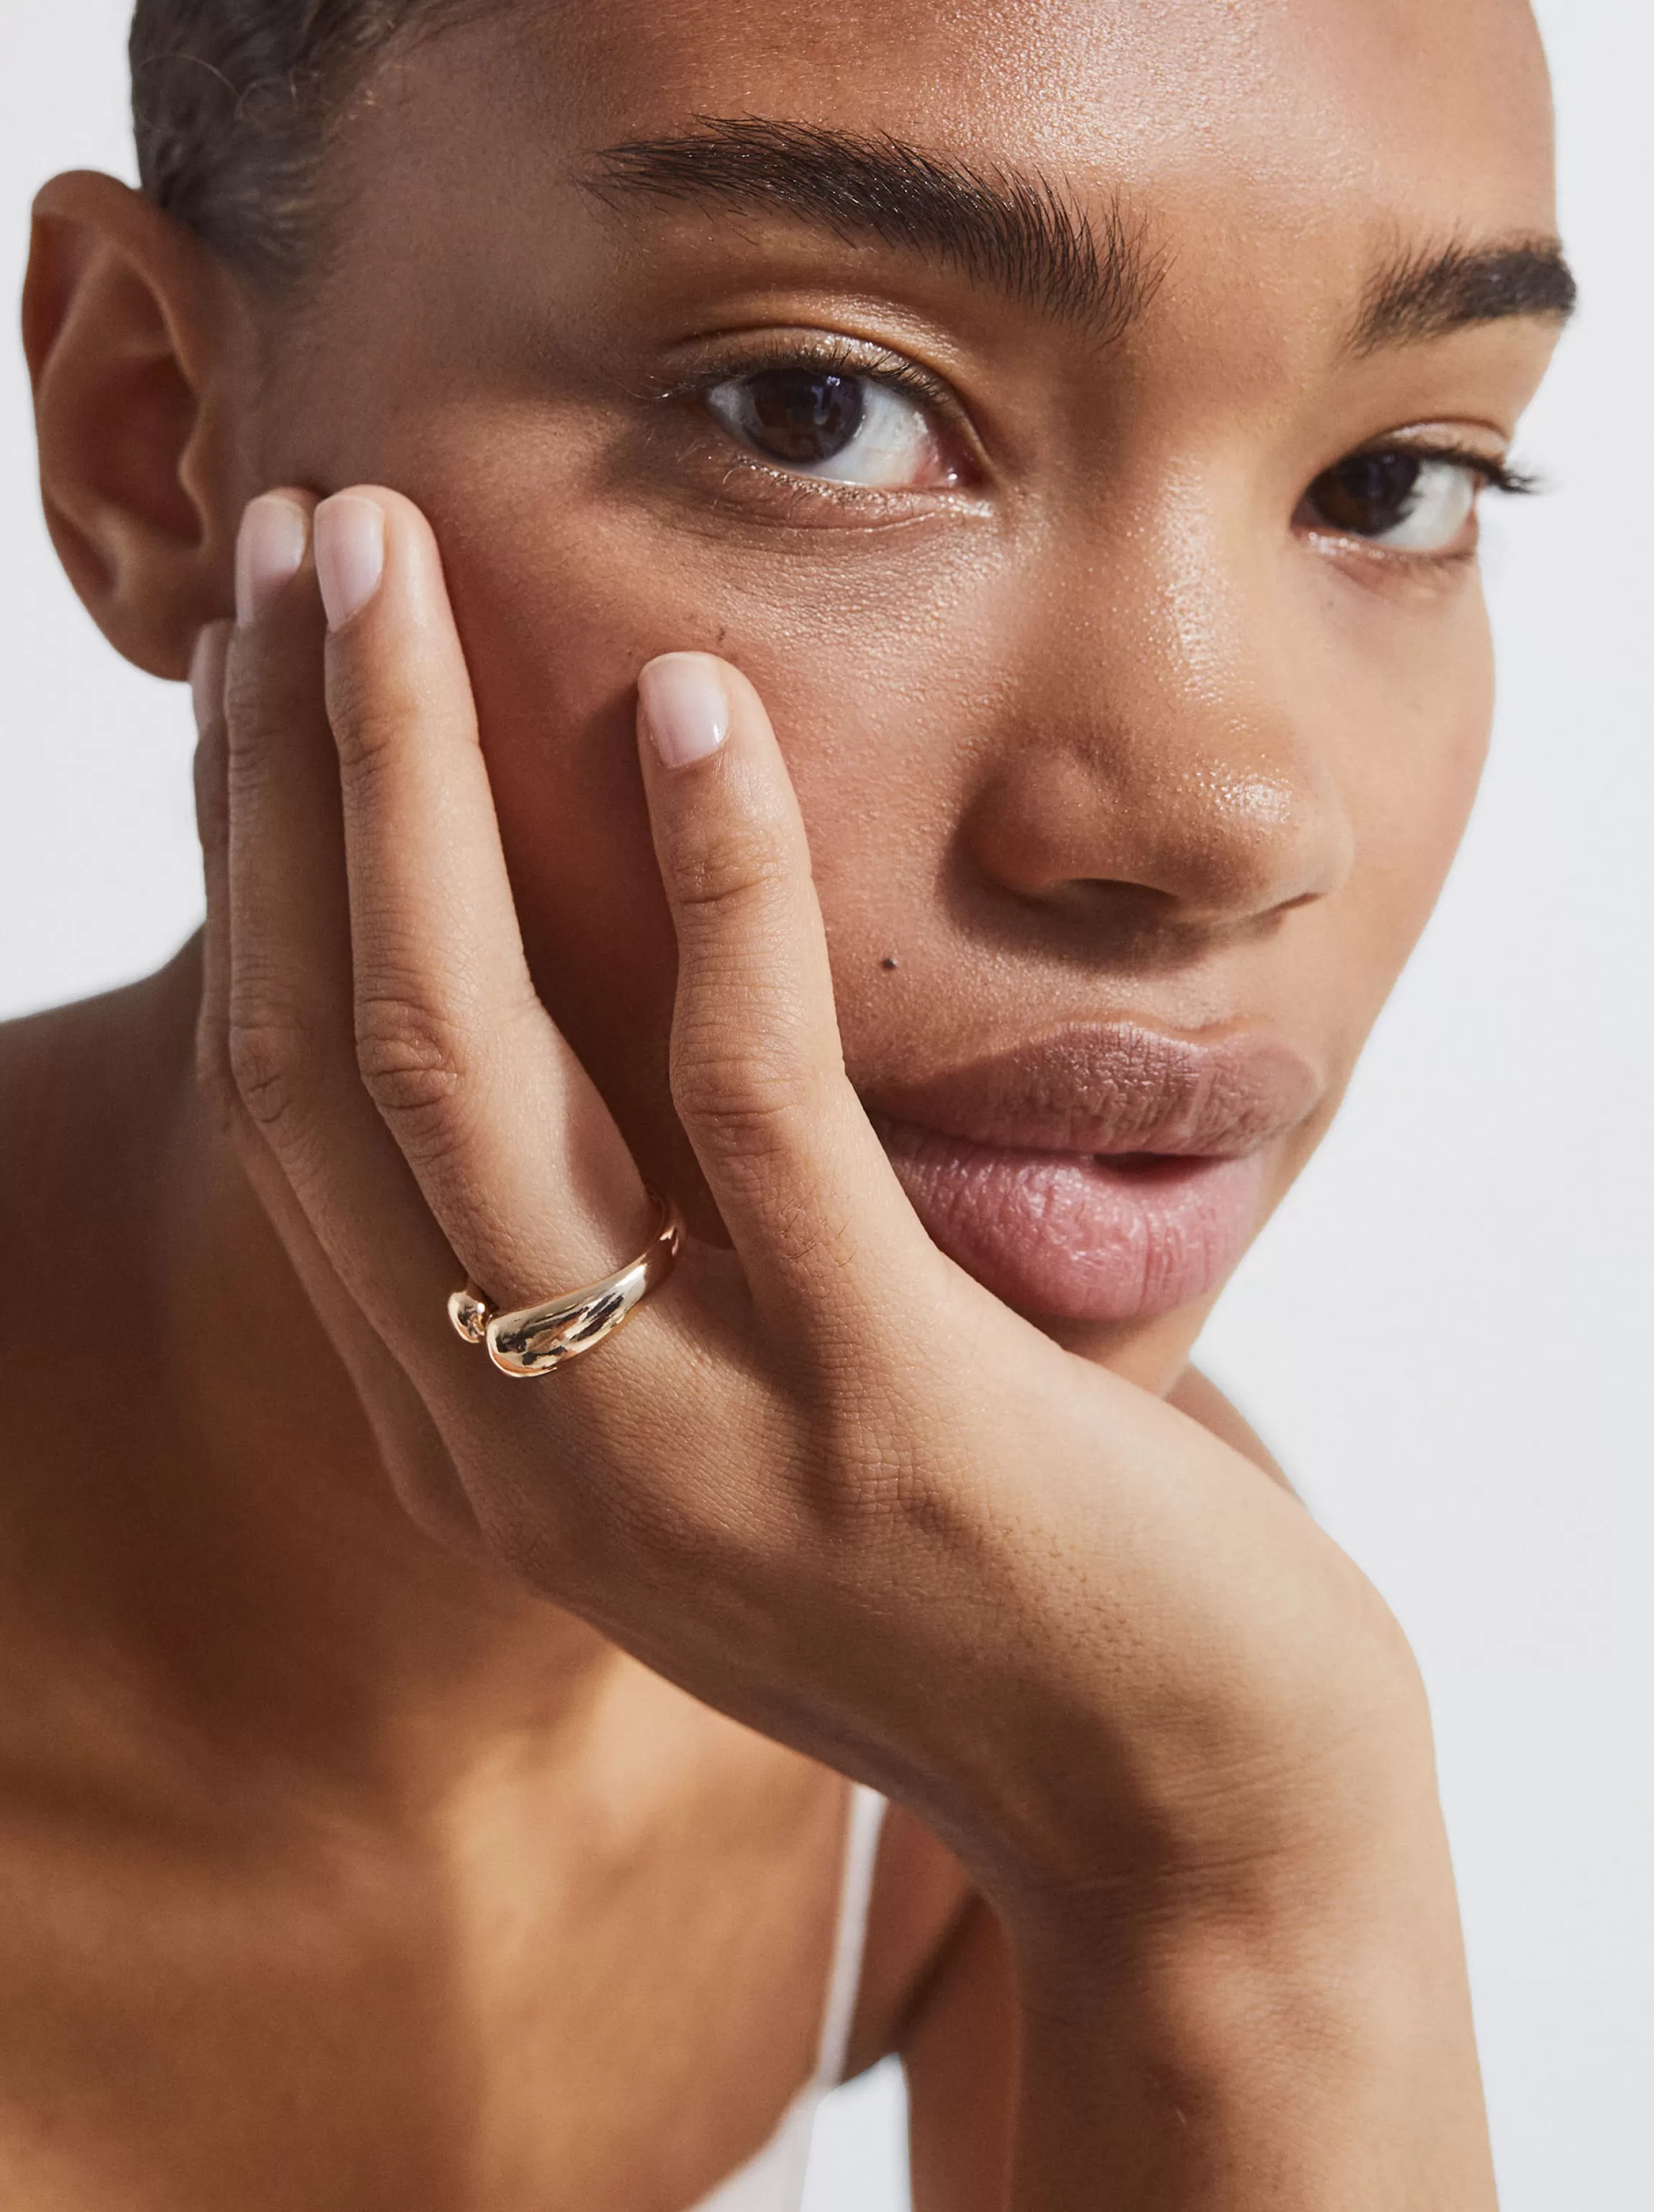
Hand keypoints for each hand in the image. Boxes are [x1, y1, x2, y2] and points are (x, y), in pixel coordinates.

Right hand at [195, 485, 1426, 1918]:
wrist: (1178, 1804)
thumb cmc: (974, 1564)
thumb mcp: (740, 1407)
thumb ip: (630, 1251)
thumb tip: (597, 1006)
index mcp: (472, 1434)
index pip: (297, 1109)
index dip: (257, 870)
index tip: (271, 670)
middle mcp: (518, 1443)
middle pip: (329, 1057)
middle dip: (290, 781)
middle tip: (308, 546)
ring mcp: (678, 1440)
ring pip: (466, 1065)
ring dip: (410, 787)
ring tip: (397, 567)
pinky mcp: (873, 1410)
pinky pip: (748, 1106)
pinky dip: (711, 889)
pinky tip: (695, 715)